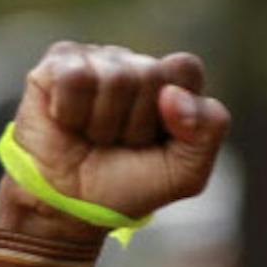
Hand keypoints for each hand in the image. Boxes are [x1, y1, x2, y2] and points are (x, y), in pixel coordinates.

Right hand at [0, 42, 230, 241]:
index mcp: (169, 83)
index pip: (185, 68)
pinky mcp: (57, 63)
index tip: (156, 140)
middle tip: (119, 144)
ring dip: (102, 124)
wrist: (68, 206)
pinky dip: (71, 113)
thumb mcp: (185, 173)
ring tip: (93, 137)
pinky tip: (67, 122)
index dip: (174, 108)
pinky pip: (75, 78)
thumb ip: (209, 130)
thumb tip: (173, 94)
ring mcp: (95, 59)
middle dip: (135, 124)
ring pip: (114, 78)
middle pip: (149, 74)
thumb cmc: (126, 186)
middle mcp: (133, 65)